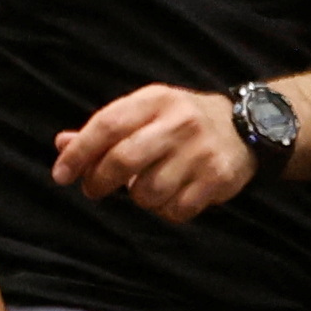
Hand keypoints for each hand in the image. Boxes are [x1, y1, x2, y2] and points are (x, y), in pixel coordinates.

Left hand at [51, 85, 262, 220]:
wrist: (249, 125)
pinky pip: (175, 210)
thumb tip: (62, 144)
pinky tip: (172, 194)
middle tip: (93, 189)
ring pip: (148, 192)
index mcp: (155, 99)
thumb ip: (105, 130)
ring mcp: (201, 151)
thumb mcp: (146, 111)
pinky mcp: (218, 178)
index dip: (79, 153)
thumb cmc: (181, 121)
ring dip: (138, 197)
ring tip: (147, 186)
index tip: (61, 175)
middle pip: (124, 159)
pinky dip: (165, 210)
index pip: (107, 125)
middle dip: (99, 181)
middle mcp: (179, 122)